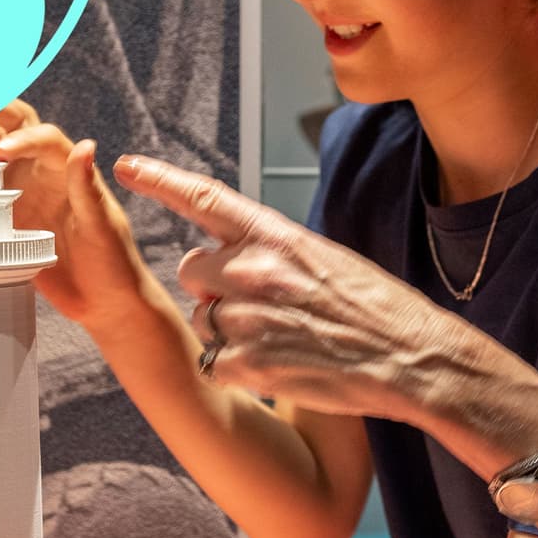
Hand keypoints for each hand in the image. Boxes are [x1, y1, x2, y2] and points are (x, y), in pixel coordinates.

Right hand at [0, 89, 148, 331]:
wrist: (102, 301)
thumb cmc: (113, 261)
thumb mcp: (102, 225)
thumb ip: (87, 188)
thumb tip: (85, 146)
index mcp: (69, 169)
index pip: (43, 138)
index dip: (21, 139)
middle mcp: (43, 173)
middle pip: (14, 128)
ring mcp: (21, 192)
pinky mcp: (4, 216)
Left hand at [112, 154, 507, 421]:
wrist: (412, 358)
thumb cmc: (375, 308)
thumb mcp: (323, 257)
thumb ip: (270, 252)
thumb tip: (230, 262)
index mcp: (275, 236)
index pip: (204, 198)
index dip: (160, 179)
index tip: (126, 165)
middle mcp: (254, 270)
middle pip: (192, 270)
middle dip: (212, 287)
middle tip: (257, 305)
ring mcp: (248, 318)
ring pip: (203, 321)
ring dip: (227, 333)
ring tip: (280, 340)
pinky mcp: (249, 365)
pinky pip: (215, 365)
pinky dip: (239, 372)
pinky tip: (279, 368)